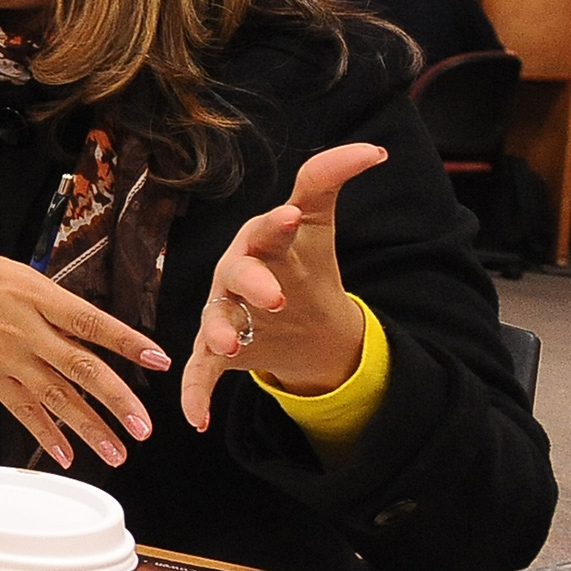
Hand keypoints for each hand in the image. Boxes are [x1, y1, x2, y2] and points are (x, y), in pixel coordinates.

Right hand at [0, 247, 174, 467]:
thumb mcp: (10, 270)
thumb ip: (49, 299)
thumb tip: (86, 325)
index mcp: (34, 294)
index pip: (91, 322)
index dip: (127, 342)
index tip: (158, 360)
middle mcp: (23, 330)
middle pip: (80, 369)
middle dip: (117, 401)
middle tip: (144, 427)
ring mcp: (5, 358)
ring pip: (57, 398)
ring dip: (90, 429)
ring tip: (118, 452)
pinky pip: (22, 411)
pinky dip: (46, 435)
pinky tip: (66, 454)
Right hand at [182, 143, 385, 430]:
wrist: (293, 321)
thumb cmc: (298, 261)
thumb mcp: (317, 223)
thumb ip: (330, 179)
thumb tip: (374, 149)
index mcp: (261, 242)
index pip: (267, 228)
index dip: (276, 224)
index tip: (293, 217)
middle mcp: (235, 274)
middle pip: (238, 273)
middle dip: (253, 282)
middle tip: (276, 296)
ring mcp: (225, 313)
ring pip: (215, 320)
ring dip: (219, 331)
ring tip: (227, 344)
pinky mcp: (216, 352)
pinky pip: (200, 373)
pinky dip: (195, 395)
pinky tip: (197, 420)